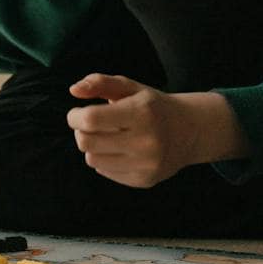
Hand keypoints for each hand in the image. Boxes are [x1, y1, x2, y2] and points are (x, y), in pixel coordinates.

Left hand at [65, 75, 244, 187]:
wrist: (189, 132)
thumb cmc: (152, 106)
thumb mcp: (129, 87)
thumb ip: (99, 83)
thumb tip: (73, 90)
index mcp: (142, 113)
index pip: (91, 119)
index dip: (75, 116)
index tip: (77, 113)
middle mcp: (147, 141)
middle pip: (86, 142)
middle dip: (81, 132)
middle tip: (91, 126)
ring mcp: (147, 164)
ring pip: (92, 160)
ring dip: (92, 147)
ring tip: (107, 137)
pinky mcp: (144, 180)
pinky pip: (105, 172)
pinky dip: (105, 160)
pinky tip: (120, 151)